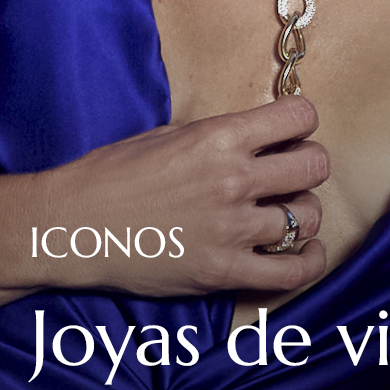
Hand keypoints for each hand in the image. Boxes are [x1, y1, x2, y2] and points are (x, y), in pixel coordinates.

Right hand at [33, 96, 327, 298]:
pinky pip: (293, 271)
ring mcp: (231, 229)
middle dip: (309, 164)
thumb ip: (221, 136)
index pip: (299, 117)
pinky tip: (306, 250)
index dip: (302, 122)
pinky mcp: (223, 272)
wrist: (74, 225)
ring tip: (287, 212)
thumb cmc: (115, 174)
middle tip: (291, 172)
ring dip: (304, 212)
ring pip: (309, 217)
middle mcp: (233, 180)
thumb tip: (262, 135)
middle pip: (315, 166)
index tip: (291, 131)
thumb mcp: (170, 134)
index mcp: (220, 137)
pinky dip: (309, 260)